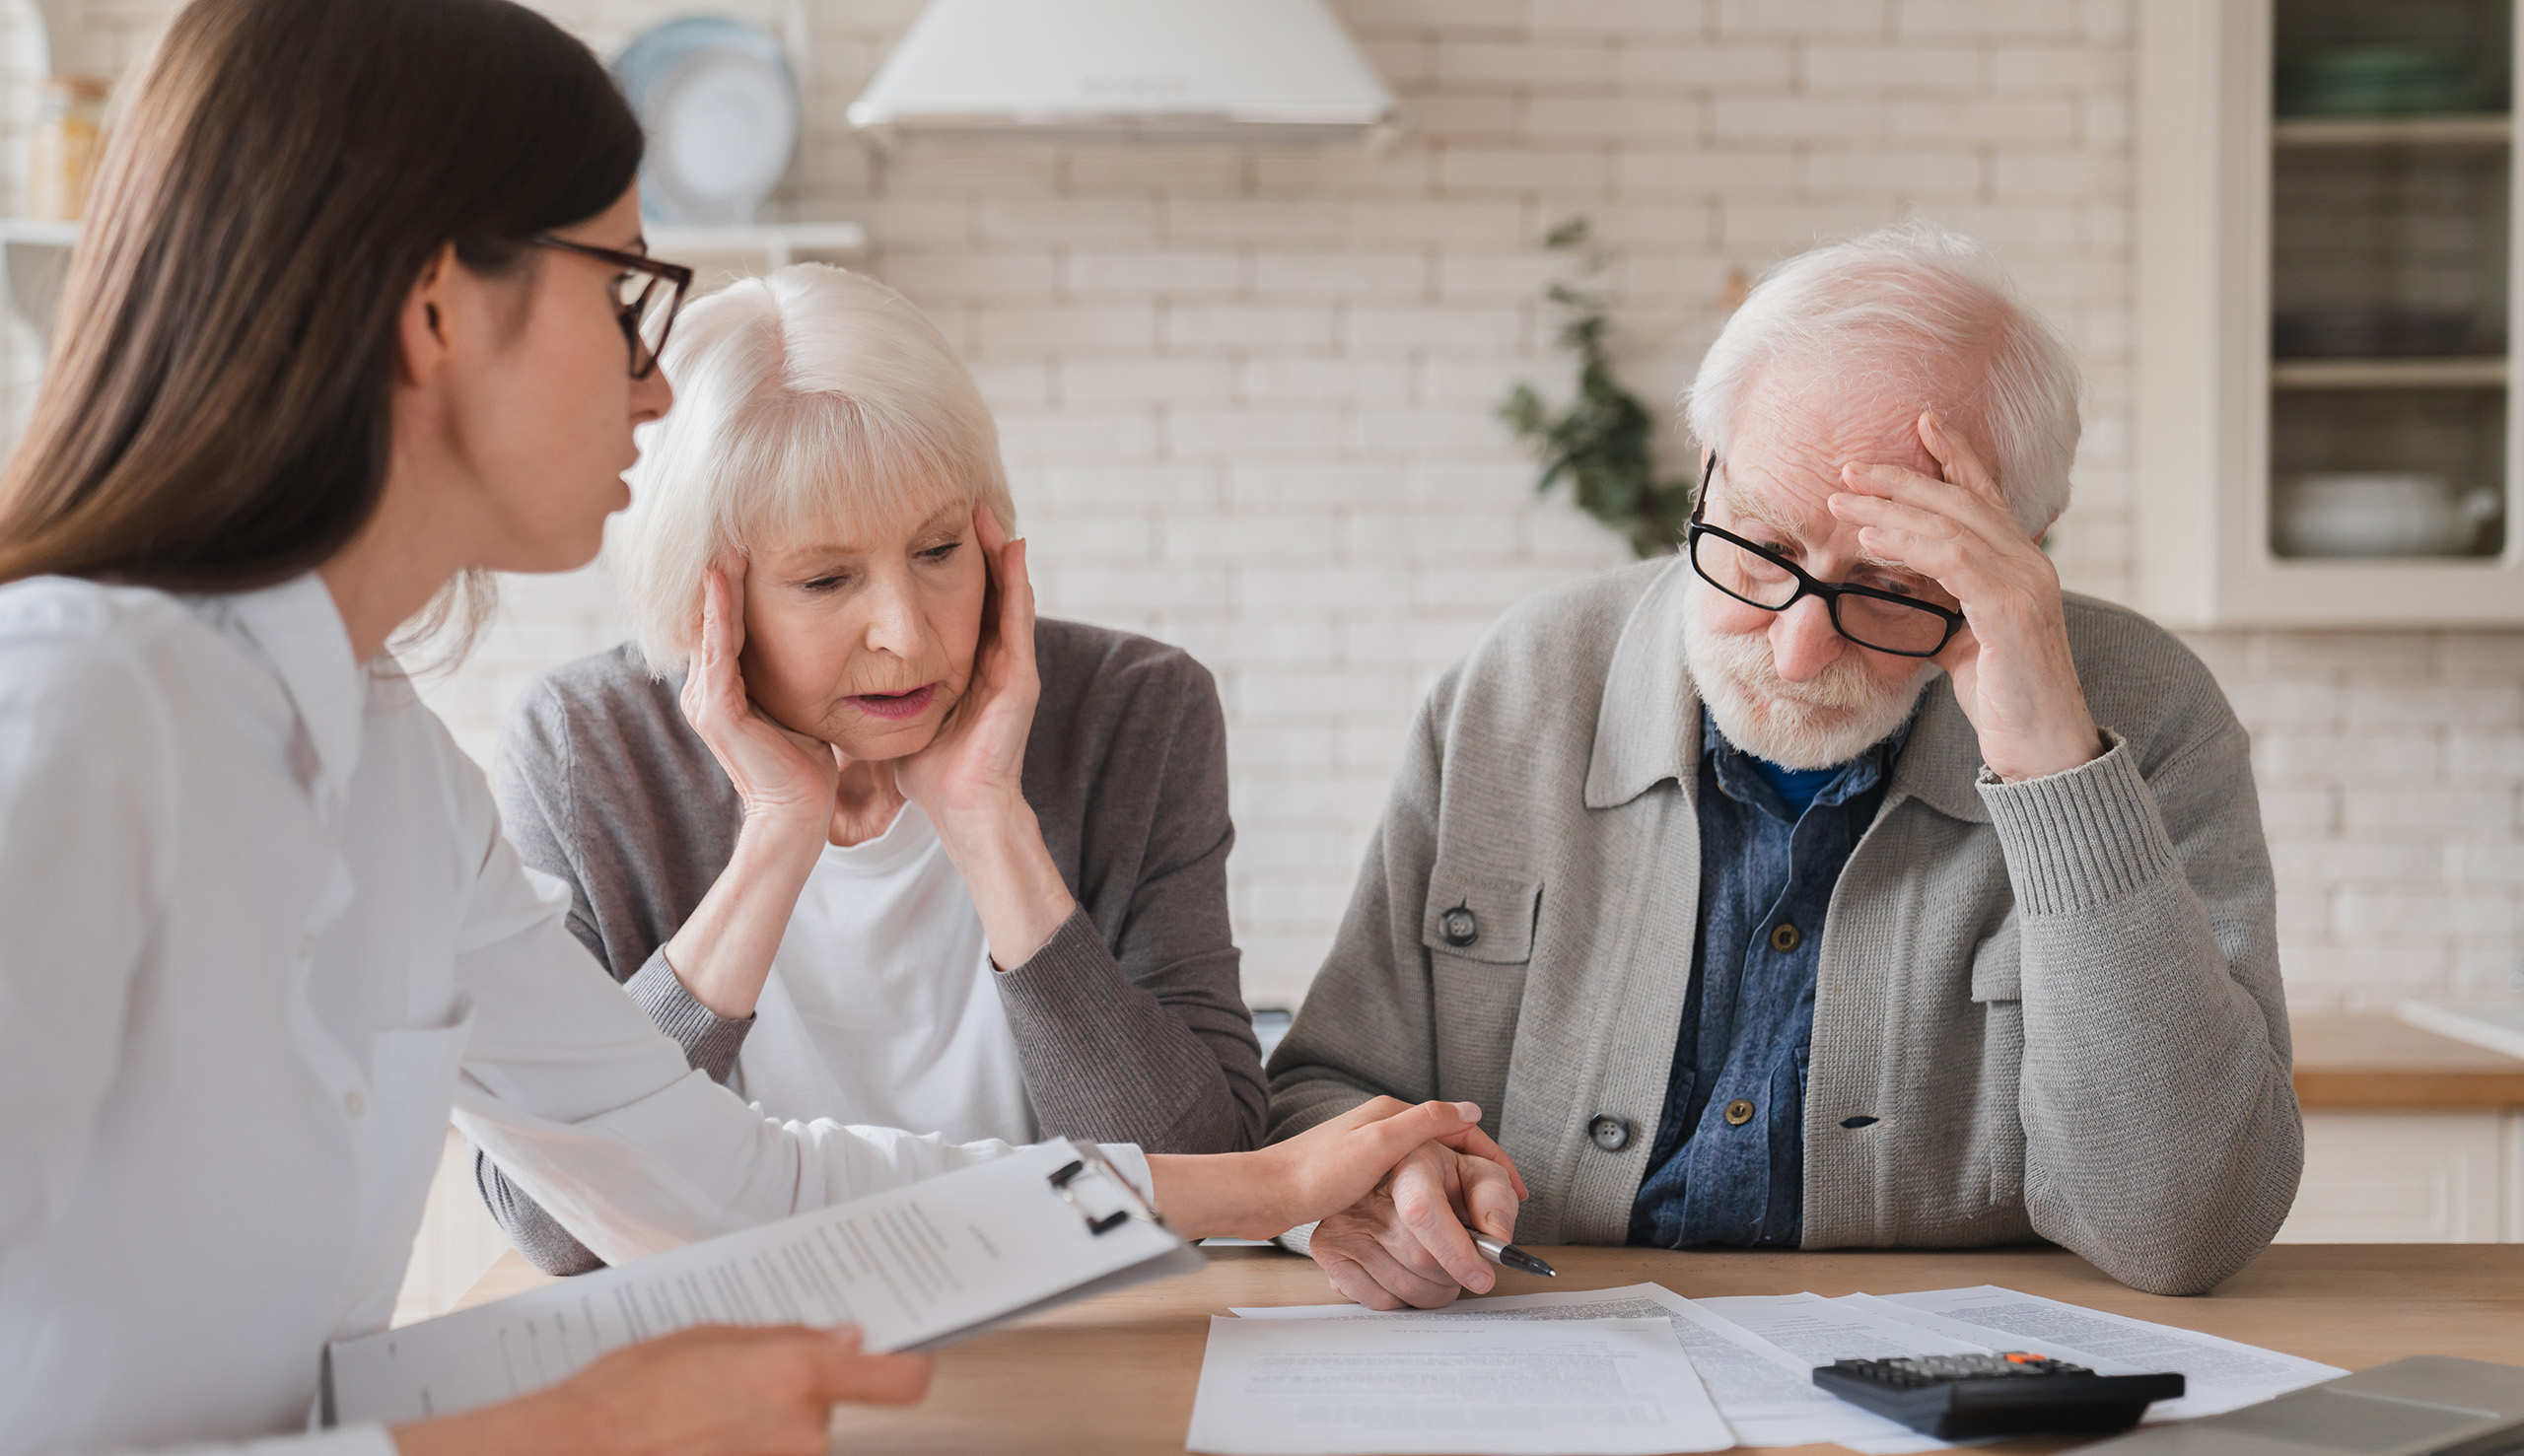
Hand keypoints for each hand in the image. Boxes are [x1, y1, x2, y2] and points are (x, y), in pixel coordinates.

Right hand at [393, 1324, 930, 1455]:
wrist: (572, 1451)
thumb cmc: (626, 1395)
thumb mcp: (709, 1337)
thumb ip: (786, 1341)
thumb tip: (845, 1342)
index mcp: (797, 1374)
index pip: (900, 1379)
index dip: (907, 1368)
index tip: (902, 1362)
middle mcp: (803, 1432)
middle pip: (828, 1412)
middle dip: (796, 1402)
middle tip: (735, 1394)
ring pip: (796, 1445)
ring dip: (764, 1435)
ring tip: (702, 1424)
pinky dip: (744, 1453)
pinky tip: (700, 1443)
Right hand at [660, 559, 848, 1018]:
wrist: (799, 815)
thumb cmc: (807, 765)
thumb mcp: (798, 707)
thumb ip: (794, 677)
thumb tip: (822, 644)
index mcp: (724, 689)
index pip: (727, 626)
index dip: (734, 587)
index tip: (745, 545)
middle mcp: (706, 690)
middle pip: (712, 620)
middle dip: (721, 576)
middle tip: (730, 529)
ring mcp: (707, 701)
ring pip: (711, 630)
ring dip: (718, 586)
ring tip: (725, 544)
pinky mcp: (717, 711)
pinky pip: (718, 653)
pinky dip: (721, 616)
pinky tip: (725, 583)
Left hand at [896, 506, 1038, 818]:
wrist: (963, 810)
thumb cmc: (930, 769)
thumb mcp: (901, 712)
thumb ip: (883, 685)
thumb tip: (838, 666)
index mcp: (968, 666)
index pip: (962, 602)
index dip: (949, 563)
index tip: (928, 523)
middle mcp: (995, 660)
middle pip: (989, 589)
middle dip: (979, 546)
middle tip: (964, 498)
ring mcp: (1013, 667)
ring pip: (1009, 595)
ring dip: (1001, 552)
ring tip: (986, 510)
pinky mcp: (1021, 678)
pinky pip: (1019, 619)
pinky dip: (1018, 582)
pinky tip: (1012, 549)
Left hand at [1146, 1097, 1525, 1242]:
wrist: (1263, 1196)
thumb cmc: (1315, 1173)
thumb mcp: (1378, 1145)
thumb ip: (1425, 1123)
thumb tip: (1470, 1107)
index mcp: (1391, 1114)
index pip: (1458, 1126)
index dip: (1492, 1157)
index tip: (1516, 1188)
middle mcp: (1382, 1128)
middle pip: (1447, 1148)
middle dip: (1478, 1176)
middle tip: (1503, 1210)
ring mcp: (1369, 1154)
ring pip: (1428, 1169)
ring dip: (1455, 1191)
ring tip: (1475, 1222)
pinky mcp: (1355, 1178)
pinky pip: (1408, 1187)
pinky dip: (1431, 1202)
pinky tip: (1434, 1224)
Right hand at [1308, 1139, 1525, 1310]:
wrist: (1393, 1176)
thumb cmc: (1440, 1178)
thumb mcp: (1478, 1175)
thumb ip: (1495, 1202)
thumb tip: (1497, 1241)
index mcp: (1407, 1162)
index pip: (1424, 1211)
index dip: (1457, 1251)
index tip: (1483, 1276)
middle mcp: (1367, 1191)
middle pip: (1420, 1259)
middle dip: (1455, 1276)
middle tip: (1466, 1268)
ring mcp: (1343, 1222)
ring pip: (1403, 1287)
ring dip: (1435, 1292)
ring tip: (1441, 1270)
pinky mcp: (1328, 1249)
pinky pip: (1378, 1300)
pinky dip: (1404, 1299)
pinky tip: (1410, 1273)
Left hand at [1827, 412, 2102, 781]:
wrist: (2043, 749)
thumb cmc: (2004, 698)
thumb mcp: (1960, 640)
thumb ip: (1935, 605)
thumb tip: (1888, 585)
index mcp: (2020, 564)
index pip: (1985, 496)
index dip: (1954, 456)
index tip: (1921, 423)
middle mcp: (2030, 564)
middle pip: (1961, 501)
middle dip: (1903, 477)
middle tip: (1850, 466)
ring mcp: (2026, 586)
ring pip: (1952, 526)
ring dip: (1892, 508)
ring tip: (1843, 500)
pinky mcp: (2011, 613)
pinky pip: (1954, 563)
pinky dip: (1909, 545)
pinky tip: (1872, 540)